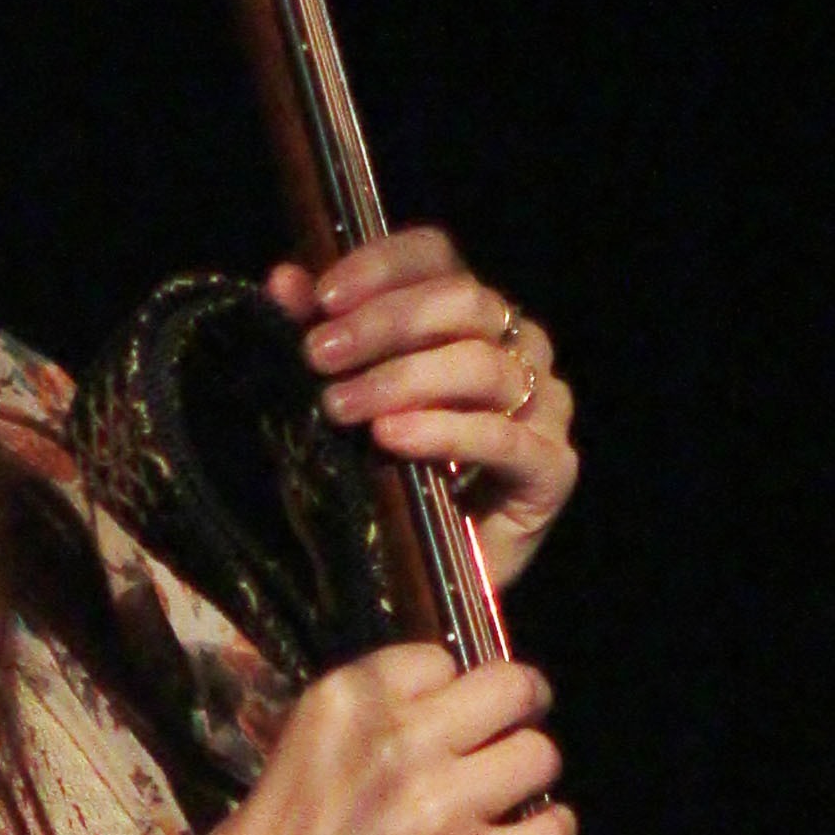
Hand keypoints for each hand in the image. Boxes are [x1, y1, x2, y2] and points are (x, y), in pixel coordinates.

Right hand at [171, 641, 570, 834]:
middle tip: (508, 738)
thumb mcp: (286, 768)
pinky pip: (550, 832)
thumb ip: (350, 744)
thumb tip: (408, 742)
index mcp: (343, 703)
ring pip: (539, 756)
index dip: (448, 691)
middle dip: (517, 710)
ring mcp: (442, 807)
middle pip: (511, 688)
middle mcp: (400, 740)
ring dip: (529, 777)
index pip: (437, 659)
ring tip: (510, 802)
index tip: (443, 718)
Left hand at [265, 226, 575, 591]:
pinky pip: (503, 438)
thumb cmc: (387, 477)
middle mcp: (518, 346)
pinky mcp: (551, 467)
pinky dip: (444, 432)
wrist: (427, 577)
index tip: (322, 297)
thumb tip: (282, 281)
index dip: (382, 266)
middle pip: (464, 301)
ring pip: (482, 366)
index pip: (438, 257)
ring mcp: (544, 404)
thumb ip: (322, 339)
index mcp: (470, 315)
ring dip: (403, 380)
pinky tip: (393, 437)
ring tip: (341, 406)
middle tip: (319, 356)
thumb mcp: (344, 402)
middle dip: (383, 325)